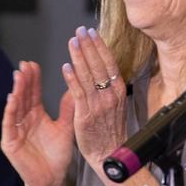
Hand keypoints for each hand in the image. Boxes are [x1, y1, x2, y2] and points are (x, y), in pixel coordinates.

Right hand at [1, 60, 75, 185]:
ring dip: (16, 91)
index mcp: (36, 115)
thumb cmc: (57, 156)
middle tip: (25, 65)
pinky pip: (9, 124)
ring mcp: (15, 130)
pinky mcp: (10, 141)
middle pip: (23, 96)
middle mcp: (24, 120)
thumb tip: (74, 89)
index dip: (33, 79)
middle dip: (24, 80)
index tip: (33, 64)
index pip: (33, 93)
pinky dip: (10, 111)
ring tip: (19, 76)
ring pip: (15, 107)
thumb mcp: (65, 128)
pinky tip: (12, 98)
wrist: (52, 179)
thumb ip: (68, 109)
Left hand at [61, 26, 126, 166]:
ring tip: (72, 42)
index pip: (109, 62)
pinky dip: (72, 78)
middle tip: (80, 30)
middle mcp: (110, 95)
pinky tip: (66, 66)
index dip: (100, 46)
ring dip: (79, 56)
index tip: (92, 32)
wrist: (111, 154)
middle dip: (88, 46)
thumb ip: (107, 87)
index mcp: (119, 91)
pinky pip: (78, 93)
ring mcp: (99, 105)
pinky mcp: (86, 115)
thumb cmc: (111, 130)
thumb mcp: (115, 105)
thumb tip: (100, 69)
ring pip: (88, 75)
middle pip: (99, 65)